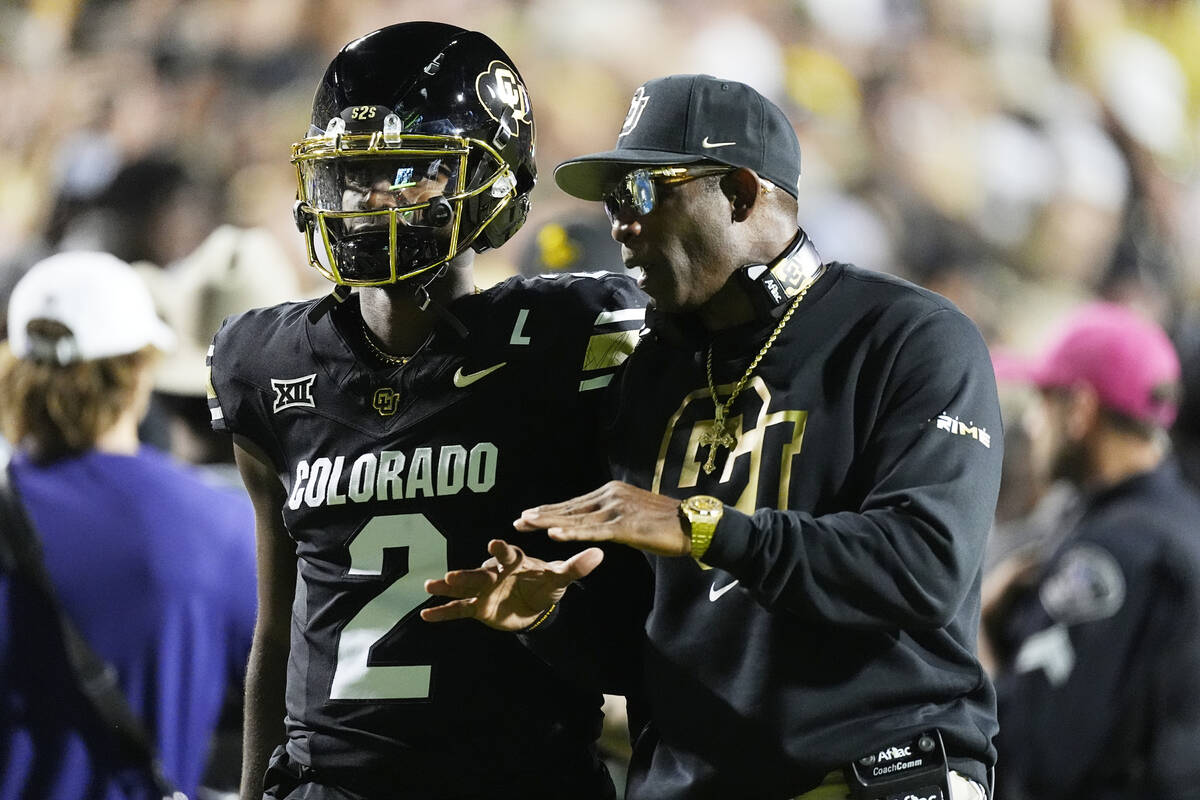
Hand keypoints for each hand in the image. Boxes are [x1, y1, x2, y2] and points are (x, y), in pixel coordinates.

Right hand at [421, 539, 603, 630]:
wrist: (535, 601)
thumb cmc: (546, 582)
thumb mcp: (561, 577)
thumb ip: (576, 566)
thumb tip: (600, 554)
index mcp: (515, 562)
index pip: (508, 554)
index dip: (501, 550)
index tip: (494, 543)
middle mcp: (495, 573)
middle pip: (480, 573)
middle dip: (467, 574)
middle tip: (452, 574)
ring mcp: (484, 590)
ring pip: (465, 589)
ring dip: (449, 587)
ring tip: (431, 586)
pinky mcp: (478, 608)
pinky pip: (458, 610)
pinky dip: (443, 613)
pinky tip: (426, 616)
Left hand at [515, 480, 689, 556]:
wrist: (694, 526)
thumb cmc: (666, 525)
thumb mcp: (633, 516)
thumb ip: (612, 518)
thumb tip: (597, 524)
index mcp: (611, 492)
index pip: (574, 503)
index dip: (550, 510)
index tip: (528, 514)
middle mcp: (611, 496)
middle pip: (569, 507)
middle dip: (541, 514)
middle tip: (518, 519)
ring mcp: (617, 510)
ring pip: (576, 518)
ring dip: (548, 522)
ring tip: (526, 524)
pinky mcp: (625, 526)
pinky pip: (593, 531)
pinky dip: (572, 533)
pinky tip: (555, 535)